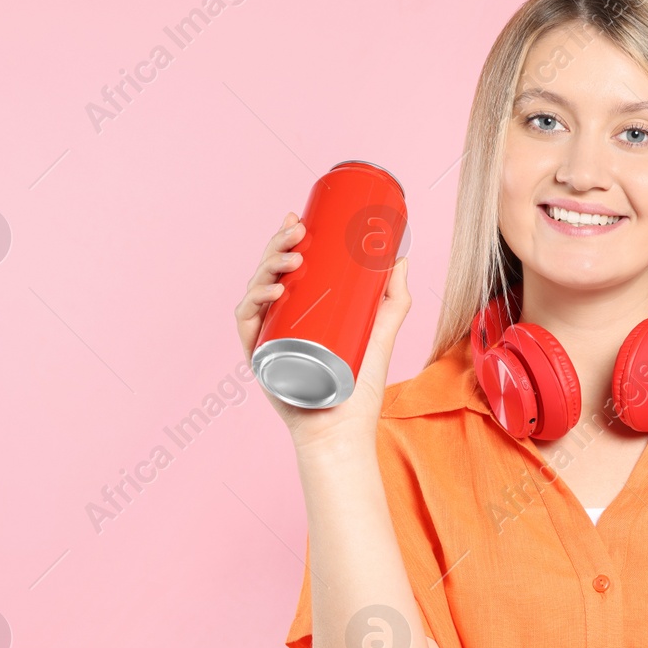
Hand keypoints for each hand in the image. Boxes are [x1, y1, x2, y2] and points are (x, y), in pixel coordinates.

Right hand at [234, 211, 412, 451]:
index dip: (286, 238)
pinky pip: (246, 322)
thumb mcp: (380, 334)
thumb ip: (393, 300)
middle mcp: (279, 319)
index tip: (298, 218)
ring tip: (293, 258)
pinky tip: (272, 291)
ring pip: (255, 289)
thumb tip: (401, 258)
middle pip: (269, 272)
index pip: (287, 266)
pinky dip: (254, 302)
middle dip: (278, 244)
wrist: (343, 429)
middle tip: (297, 231)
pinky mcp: (259, 356)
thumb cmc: (358, 387)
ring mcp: (267, 336)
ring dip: (268, 266)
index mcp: (300, 309)